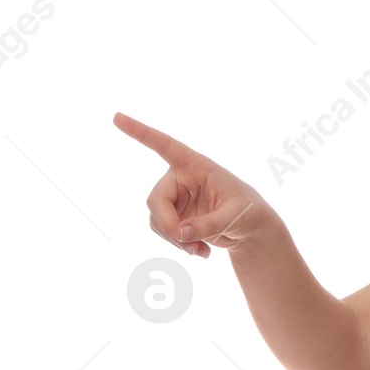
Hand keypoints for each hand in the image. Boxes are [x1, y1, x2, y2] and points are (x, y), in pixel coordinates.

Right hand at [113, 112, 279, 258]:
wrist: (251, 229)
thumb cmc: (249, 212)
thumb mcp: (236, 216)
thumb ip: (209, 224)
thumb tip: (181, 233)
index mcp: (196, 165)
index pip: (165, 145)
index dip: (140, 132)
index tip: (117, 117)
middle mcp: (180, 178)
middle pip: (156, 200)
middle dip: (167, 225)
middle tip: (185, 242)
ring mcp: (175, 198)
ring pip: (157, 219)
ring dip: (174, 240)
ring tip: (199, 251)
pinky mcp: (175, 216)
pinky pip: (164, 232)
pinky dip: (179, 245)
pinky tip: (200, 252)